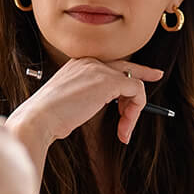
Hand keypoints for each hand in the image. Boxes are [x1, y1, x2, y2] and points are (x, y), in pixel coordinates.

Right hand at [6, 58, 162, 178]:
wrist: (39, 118)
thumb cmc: (47, 118)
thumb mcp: (67, 103)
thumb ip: (85, 97)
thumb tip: (99, 104)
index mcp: (78, 64)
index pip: (110, 65)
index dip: (127, 74)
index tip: (143, 78)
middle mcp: (89, 61)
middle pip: (125, 67)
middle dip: (142, 77)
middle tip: (154, 84)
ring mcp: (99, 69)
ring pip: (133, 83)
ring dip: (132, 112)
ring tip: (123, 131)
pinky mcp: (109, 81)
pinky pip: (136, 92)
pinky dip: (134, 113)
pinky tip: (123, 128)